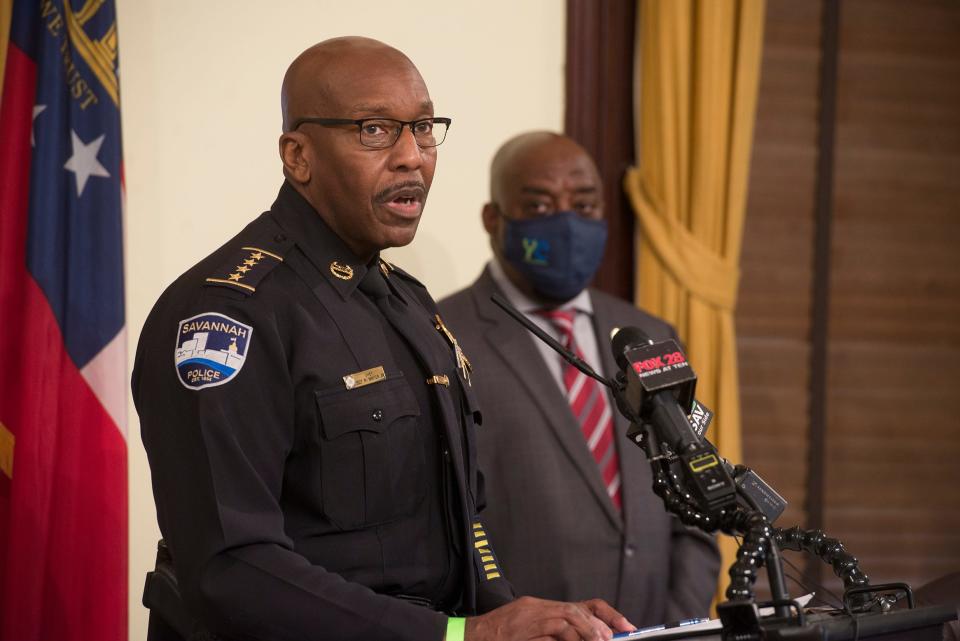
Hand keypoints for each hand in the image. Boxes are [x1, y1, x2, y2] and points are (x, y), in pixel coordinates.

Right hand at [464, 595, 634, 640]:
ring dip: (589, 629)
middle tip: (615, 636)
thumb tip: (586, 639)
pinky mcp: (525, 625)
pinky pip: (553, 628)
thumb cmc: (499, 640)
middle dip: (601, 624)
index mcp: (544, 609)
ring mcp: (531, 615)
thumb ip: (556, 636)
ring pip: (569, 615)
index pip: (584, 606)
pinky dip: (570, 635)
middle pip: (578, 609)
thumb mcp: (532, 636)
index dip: (607, 615)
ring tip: (601, 640)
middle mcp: (539, 608)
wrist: (470, 637)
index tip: (625, 628)